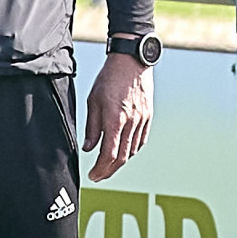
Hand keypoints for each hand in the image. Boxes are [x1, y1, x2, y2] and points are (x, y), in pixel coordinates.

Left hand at [83, 51, 152, 181]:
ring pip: (132, 151)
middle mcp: (131, 122)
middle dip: (109, 170)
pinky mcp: (148, 116)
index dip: (100, 169)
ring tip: (108, 163)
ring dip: (120, 161)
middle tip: (99, 176)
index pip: (109, 154)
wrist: (131, 61)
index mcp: (115, 119)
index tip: (93, 175)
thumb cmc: (109, 78)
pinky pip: (140, 141)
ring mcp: (142, 120)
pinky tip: (123, 150)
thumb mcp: (93, 101)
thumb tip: (89, 147)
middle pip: (122, 158)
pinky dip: (131, 150)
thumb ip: (92, 127)